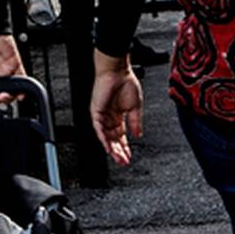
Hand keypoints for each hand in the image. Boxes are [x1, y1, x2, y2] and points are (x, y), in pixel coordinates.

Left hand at [89, 52, 142, 166]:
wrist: (118, 71)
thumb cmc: (126, 83)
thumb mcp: (135, 107)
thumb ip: (136, 122)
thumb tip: (138, 135)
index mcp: (119, 116)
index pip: (121, 136)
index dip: (125, 147)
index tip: (129, 157)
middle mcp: (109, 117)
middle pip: (113, 139)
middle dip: (119, 151)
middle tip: (124, 162)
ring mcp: (102, 115)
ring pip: (105, 137)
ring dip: (112, 149)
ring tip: (119, 159)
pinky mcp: (96, 112)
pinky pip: (98, 128)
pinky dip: (103, 139)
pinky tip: (108, 148)